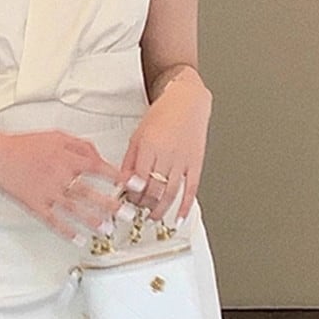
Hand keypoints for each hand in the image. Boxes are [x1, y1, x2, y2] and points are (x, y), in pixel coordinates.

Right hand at [0, 130, 126, 240]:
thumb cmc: (25, 145)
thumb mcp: (56, 136)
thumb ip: (81, 146)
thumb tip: (99, 158)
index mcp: (67, 158)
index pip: (100, 168)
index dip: (119, 177)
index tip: (135, 185)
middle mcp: (60, 176)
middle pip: (90, 193)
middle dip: (111, 205)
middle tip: (127, 215)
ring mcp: (47, 192)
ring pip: (74, 210)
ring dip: (92, 221)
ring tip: (107, 230)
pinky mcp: (35, 205)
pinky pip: (53, 220)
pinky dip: (66, 231)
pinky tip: (78, 239)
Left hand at [121, 78, 210, 223]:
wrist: (188, 101)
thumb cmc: (162, 115)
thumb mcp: (137, 136)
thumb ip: (129, 161)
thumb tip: (122, 183)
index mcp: (150, 147)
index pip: (138, 180)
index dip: (132, 195)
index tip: (128, 201)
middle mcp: (167, 155)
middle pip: (154, 189)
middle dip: (145, 204)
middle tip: (139, 210)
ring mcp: (183, 160)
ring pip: (171, 193)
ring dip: (161, 209)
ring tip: (154, 217)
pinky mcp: (196, 164)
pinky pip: (191, 189)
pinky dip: (185, 206)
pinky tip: (180, 217)